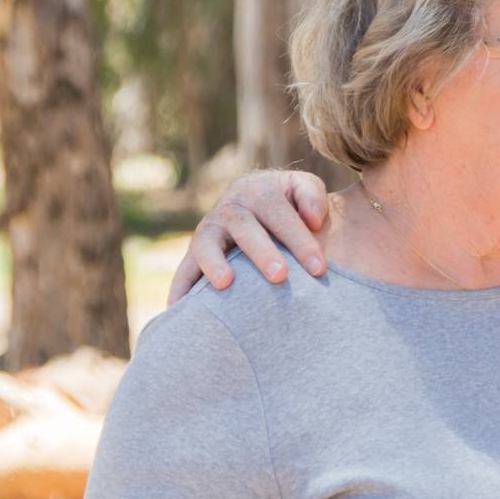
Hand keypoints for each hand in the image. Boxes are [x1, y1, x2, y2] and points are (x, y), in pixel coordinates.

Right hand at [168, 169, 330, 303]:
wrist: (263, 208)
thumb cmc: (292, 206)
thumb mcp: (304, 189)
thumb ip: (312, 196)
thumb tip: (312, 219)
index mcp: (259, 191)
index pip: (279, 213)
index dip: (300, 240)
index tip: (319, 268)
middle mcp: (231, 208)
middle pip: (244, 227)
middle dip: (262, 252)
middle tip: (280, 276)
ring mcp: (209, 230)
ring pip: (206, 243)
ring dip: (214, 263)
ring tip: (225, 283)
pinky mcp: (196, 253)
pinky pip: (184, 270)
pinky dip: (181, 288)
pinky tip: (180, 308)